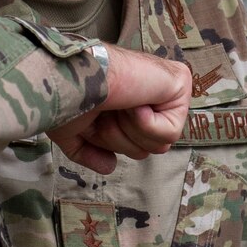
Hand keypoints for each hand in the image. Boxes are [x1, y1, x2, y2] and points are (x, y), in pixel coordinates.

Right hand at [48, 47, 188, 173]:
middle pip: (148, 148)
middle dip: (122, 139)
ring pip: (160, 143)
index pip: (134, 145)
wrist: (71, 81)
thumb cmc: (67, 96)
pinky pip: (170, 131)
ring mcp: (167, 87)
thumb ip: (88, 152)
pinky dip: (146, 125)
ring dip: (131, 131)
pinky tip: (133, 104)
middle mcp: (149, 93)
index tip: (95, 118)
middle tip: (107, 112)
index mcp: (127, 100)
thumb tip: (110, 165)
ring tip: (119, 105)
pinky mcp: (179, 82)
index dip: (111, 141)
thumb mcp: (72, 132)